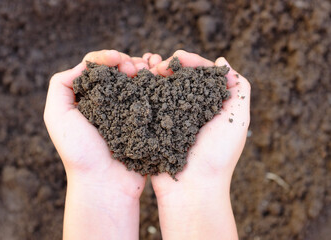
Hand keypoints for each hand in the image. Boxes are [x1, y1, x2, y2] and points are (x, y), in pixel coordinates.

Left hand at [44, 49, 160, 239]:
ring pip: (136, 81)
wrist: (106, 182)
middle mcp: (106, 101)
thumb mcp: (57, 116)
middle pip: (118, 70)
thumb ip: (60, 85)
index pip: (96, 67)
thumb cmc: (79, 151)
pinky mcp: (143, 121)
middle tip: (135, 69)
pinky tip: (158, 80)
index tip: (119, 60)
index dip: (107, 58)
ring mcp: (127, 111)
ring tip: (149, 71)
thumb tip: (85, 66)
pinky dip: (155, 85)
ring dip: (143, 70)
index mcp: (86, 98)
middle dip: (127, 62)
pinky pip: (150, 97)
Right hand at [151, 50, 250, 239]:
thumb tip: (222, 62)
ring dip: (153, 75)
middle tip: (160, 66)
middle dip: (169, 66)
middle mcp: (190, 108)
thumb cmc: (218, 154)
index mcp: (210, 104)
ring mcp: (170, 117)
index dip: (190, 61)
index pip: (200, 73)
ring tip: (147, 70)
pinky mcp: (154, 126)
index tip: (178, 58)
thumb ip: (238, 88)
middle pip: (179, 77)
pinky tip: (138, 81)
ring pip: (161, 87)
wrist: (191, 187)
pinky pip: (148, 103)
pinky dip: (142, 89)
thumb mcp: (238, 119)